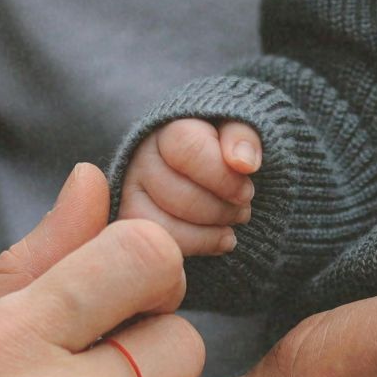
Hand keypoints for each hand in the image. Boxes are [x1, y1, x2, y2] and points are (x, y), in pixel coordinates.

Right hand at [117, 118, 259, 258]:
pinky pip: (159, 245)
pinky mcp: (132, 222)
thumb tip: (244, 163)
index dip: (222, 177)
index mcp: (168, 129)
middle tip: (243, 211)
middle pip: (178, 194)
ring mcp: (130, 192)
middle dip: (220, 209)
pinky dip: (195, 247)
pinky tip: (217, 241)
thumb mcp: (236, 133)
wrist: (203, 169)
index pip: (188, 150)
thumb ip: (243, 137)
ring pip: (164, 224)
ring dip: (209, 233)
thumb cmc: (222, 150)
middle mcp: (140, 158)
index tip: (246, 193)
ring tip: (230, 226)